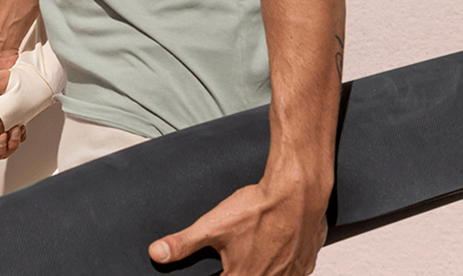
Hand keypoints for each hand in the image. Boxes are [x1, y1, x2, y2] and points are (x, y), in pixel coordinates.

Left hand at [148, 168, 330, 275]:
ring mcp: (291, 275)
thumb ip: (183, 243)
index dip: (215, 275)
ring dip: (259, 268)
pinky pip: (291, 272)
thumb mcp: (212, 226)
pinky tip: (273, 250)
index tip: (217, 269)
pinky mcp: (305, 265)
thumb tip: (157, 253)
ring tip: (252, 250)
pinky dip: (281, 266)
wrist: (296, 194)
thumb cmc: (257, 210)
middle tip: (235, 256)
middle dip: (237, 268)